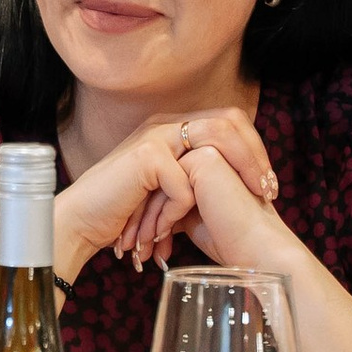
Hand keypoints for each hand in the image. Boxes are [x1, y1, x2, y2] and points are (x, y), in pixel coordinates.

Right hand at [54, 108, 282, 283]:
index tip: (267, 184)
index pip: (229, 120)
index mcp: (173, 127)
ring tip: (250, 201)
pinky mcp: (145, 157)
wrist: (82, 221)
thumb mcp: (169, 188)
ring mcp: (154, 136)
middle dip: (255, 157)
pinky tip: (168, 232)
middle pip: (229, 121)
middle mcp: (165, 124)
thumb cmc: (125, 210)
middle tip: (268, 191)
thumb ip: (196, 176)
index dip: (255, 148)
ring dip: (237, 174)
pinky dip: (182, 212)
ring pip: (215, 142)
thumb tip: (242, 183)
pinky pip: (185, 184)